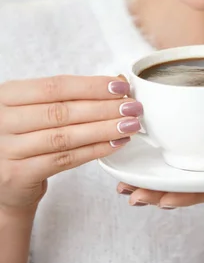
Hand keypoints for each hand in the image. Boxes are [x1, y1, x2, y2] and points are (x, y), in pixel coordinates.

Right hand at [0, 74, 141, 212]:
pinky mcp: (18, 175)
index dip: (91, 86)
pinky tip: (114, 143)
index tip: (120, 86)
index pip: (56, 86)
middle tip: (132, 107)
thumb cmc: (25, 134)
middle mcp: (3, 120)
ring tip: (129, 125)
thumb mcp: (35, 108)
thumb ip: (68, 96)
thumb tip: (116, 83)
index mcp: (7, 95)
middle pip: (62, 111)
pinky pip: (64, 160)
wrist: (3, 178)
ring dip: (103, 129)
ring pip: (65, 137)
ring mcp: (7, 149)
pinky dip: (93, 151)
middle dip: (103, 108)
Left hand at [117, 124, 203, 229]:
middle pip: (197, 189)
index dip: (190, 194)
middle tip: (131, 194)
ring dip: (160, 183)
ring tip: (127, 186)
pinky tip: (148, 167)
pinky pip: (198, 167)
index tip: (162, 199)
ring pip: (192, 181)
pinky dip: (172, 168)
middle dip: (163, 193)